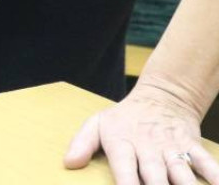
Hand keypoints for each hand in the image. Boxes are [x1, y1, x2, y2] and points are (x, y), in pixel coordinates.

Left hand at [64, 82, 218, 183]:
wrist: (162, 96)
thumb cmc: (124, 118)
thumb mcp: (97, 124)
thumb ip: (82, 143)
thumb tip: (68, 163)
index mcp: (123, 143)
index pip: (123, 169)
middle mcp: (148, 147)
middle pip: (155, 176)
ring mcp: (172, 147)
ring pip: (181, 172)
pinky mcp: (192, 146)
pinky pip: (206, 162)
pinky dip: (214, 174)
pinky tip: (218, 184)